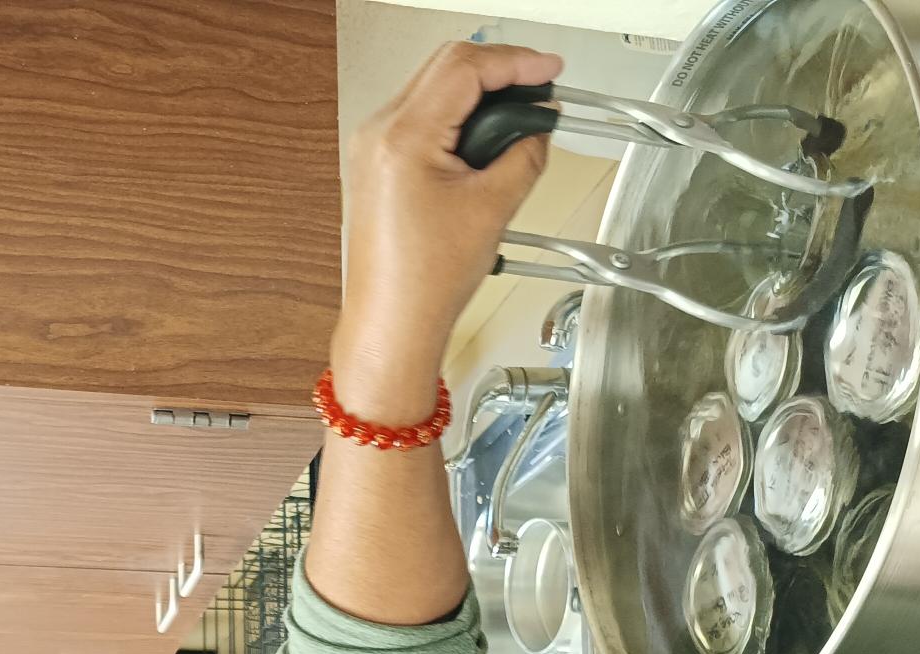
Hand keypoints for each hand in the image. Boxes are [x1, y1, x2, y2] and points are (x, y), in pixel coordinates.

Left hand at [331, 42, 561, 411]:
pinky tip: (483, 137)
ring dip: (477, 93)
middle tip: (538, 87)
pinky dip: (456, 117)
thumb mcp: (494, 209)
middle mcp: (378, 134)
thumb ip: (524, 153)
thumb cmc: (425, 283)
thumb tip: (539, 125)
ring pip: (433, 88)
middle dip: (499, 72)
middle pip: (447, 68)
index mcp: (403, 137)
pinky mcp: (375, 164)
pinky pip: (419, 117)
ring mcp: (371, 148)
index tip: (548, 71)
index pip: (466, 68)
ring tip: (517, 115)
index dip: (517, 63)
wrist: (393, 323)